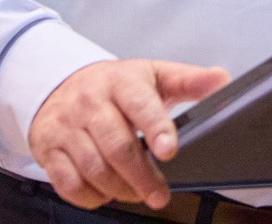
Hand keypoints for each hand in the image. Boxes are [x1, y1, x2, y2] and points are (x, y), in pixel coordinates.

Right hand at [28, 58, 230, 209]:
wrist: (62, 83)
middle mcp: (91, 102)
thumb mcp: (154, 75)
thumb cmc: (116, 85)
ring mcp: (67, 126)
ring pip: (93, 168)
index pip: (140, 104)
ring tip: (138, 193)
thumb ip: (189, 80)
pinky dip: (90, 196)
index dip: (156, 128)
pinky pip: (67, 182)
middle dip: (142, 177)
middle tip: (160, 194)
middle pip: (117, 146)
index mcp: (122, 81)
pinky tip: (106, 192)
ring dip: (120, 189)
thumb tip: (222, 80)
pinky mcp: (48, 148)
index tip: (169, 150)